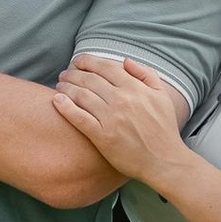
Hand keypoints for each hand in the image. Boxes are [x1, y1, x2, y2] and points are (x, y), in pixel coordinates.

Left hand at [49, 51, 192, 180]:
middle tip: (64, 74)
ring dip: (67, 87)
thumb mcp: (162, 95)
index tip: (78, 61)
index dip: (88, 61)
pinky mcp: (102, 136)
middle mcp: (121, 99)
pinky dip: (65, 107)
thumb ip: (146, 74)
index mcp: (135, 88)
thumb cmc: (164, 129)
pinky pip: (79, 117)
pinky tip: (57, 100)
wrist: (164, 161)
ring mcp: (110, 118)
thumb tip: (125, 60)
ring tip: (59, 86)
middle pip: (89, 80)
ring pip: (81, 96)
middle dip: (73, 74)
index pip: (105, 67)